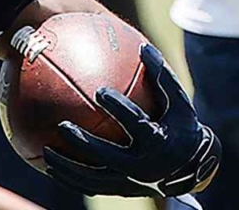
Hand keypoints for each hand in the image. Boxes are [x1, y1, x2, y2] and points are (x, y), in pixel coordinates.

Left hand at [44, 44, 221, 197]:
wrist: (192, 168)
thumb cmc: (180, 127)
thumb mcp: (178, 104)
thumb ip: (161, 78)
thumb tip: (143, 47)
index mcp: (158, 141)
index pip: (137, 124)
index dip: (119, 108)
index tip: (100, 92)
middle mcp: (144, 166)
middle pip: (109, 156)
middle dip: (85, 143)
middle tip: (62, 125)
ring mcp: (131, 182)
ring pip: (95, 179)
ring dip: (69, 168)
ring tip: (46, 152)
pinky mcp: (122, 191)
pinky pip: (91, 188)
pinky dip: (70, 180)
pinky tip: (49, 169)